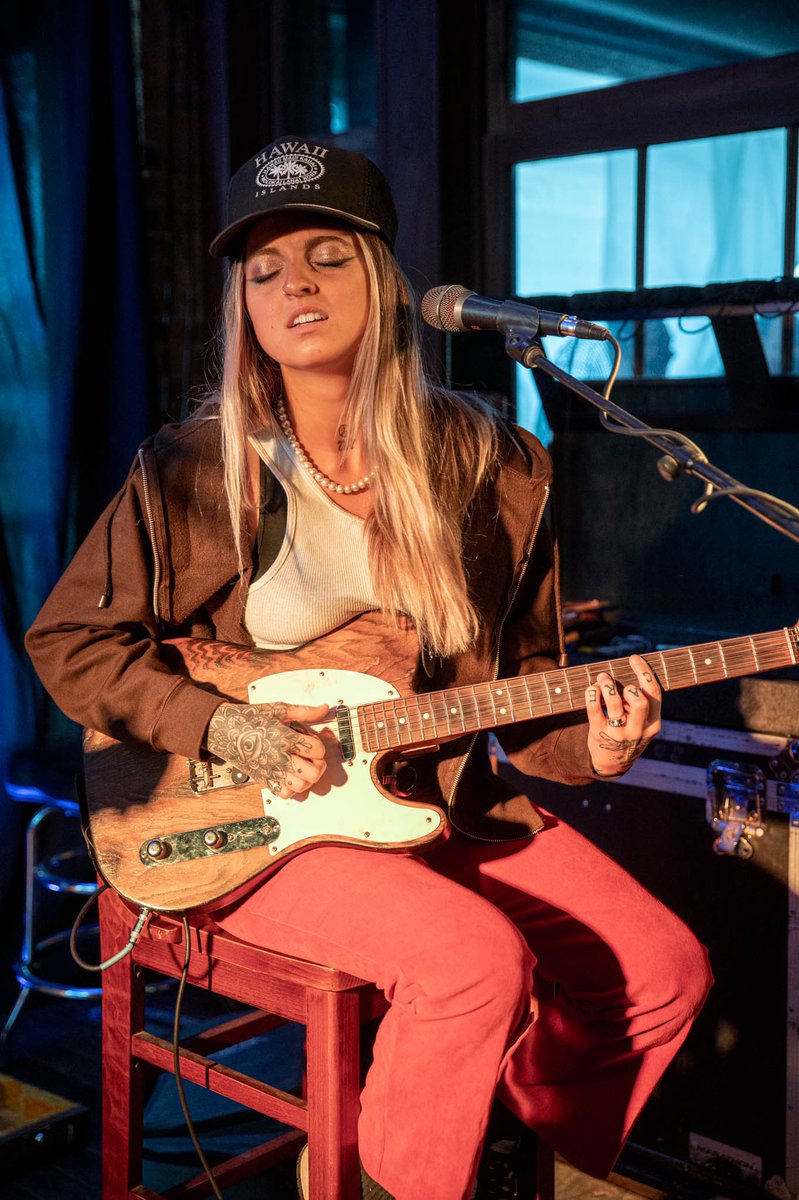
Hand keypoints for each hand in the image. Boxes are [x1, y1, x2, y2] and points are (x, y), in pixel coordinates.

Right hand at [206, 701, 328, 797]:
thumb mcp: (278, 709)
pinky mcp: (264, 779)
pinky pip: (285, 793)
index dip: (319, 746)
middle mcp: (279, 757)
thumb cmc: (249, 718)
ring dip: (306, 777)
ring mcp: (271, 770)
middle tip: (312, 758)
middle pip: (314, 773)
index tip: (313, 742)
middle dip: (318, 765)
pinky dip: (291, 787)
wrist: (222, 730)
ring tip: (302, 766)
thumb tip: (324, 709)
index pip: (317, 750)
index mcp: (284, 737)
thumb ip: (304, 711)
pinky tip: (290, 774)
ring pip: (302, 786)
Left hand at [585, 654, 660, 777]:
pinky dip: (592, 694)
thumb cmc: (629, 733)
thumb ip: (643, 702)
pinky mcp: (599, 734)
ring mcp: (618, 733)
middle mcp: (637, 729)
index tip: (634, 658)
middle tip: (619, 682)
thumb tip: (633, 670)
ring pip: (614, 703)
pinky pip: (594, 709)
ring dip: (607, 685)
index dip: (644, 672)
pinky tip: (592, 688)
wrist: (613, 763)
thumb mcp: (643, 723)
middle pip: (640, 701)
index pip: (654, 693)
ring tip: (602, 677)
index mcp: (653, 723)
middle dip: (629, 685)